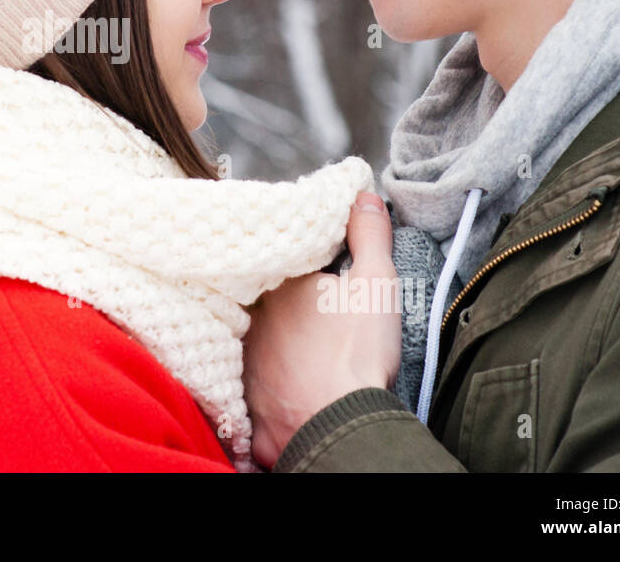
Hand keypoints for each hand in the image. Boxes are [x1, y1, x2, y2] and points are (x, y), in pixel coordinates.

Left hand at [242, 191, 400, 467]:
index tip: (320, 278)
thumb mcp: (375, 283)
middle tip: (315, 319)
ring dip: (272, 344)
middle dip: (284, 306)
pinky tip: (287, 388)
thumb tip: (361, 196)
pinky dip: (268, 387)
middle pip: (264, 303)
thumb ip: (368, 234)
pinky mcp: (247, 402)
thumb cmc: (357, 353)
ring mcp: (244, 363)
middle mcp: (250, 320)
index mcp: (276, 286)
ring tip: (303, 352)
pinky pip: (253, 388)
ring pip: (255, 344)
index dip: (302, 267)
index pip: (280, 263)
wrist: (339, 423)